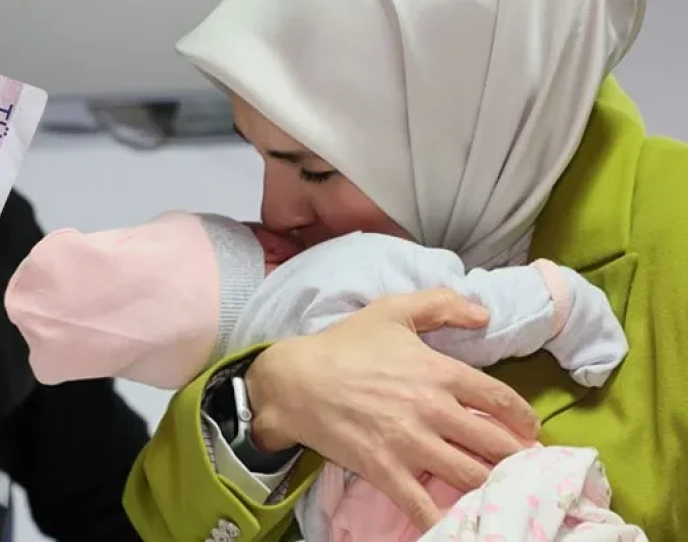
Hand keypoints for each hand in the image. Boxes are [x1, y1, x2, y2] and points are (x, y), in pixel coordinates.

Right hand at [245, 288, 538, 530]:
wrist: (293, 381)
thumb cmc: (343, 345)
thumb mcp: (391, 310)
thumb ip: (440, 304)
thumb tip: (484, 314)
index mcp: (439, 371)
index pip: (502, 400)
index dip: (524, 420)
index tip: (529, 431)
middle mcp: (432, 409)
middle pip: (496, 445)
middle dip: (518, 459)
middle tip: (524, 467)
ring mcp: (409, 444)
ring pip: (471, 477)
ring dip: (493, 487)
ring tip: (502, 491)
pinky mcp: (385, 470)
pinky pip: (424, 505)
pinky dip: (446, 520)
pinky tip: (461, 524)